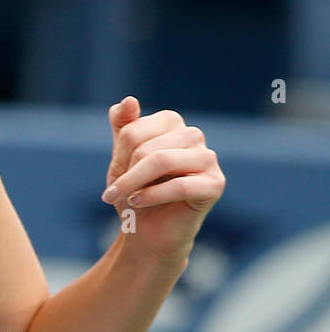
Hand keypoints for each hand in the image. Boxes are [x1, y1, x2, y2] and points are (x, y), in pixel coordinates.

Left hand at [101, 96, 225, 265]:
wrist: (147, 232)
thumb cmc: (135, 192)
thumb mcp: (121, 158)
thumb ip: (123, 127)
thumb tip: (129, 100)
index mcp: (171, 123)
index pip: (133, 130)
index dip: (118, 156)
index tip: (114, 174)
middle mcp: (193, 135)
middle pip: (146, 147)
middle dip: (126, 173)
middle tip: (117, 192)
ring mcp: (208, 158)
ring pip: (162, 162)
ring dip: (136, 184)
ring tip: (126, 198)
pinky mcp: (216, 184)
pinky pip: (180, 185)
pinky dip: (152, 196)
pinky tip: (139, 203)